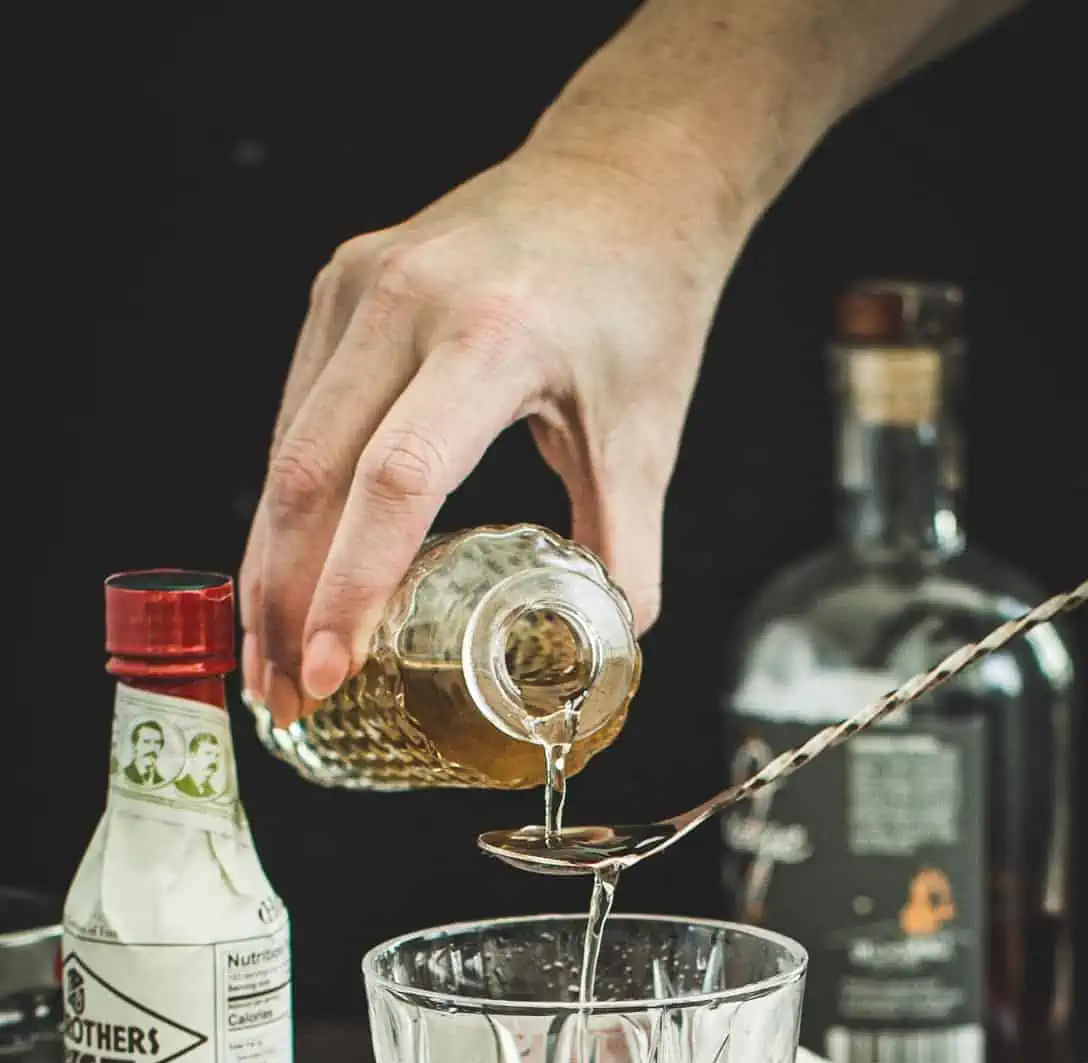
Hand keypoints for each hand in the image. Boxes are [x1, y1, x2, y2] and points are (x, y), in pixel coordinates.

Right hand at [241, 136, 737, 724]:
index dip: (354, 586)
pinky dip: (288, 505)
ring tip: (274, 656)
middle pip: (311, 475)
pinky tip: (288, 571)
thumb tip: (602, 651)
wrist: (622, 174)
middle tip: (285, 693)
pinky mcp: (338, 287)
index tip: (332, 670)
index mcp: (489, 334)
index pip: (397, 482)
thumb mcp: (646, 431)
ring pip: (284, 449)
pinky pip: (297, 414)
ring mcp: (357, 286)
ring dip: (271, 562)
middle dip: (286, 599)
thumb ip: (623, 549)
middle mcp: (404, 299)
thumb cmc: (639, 297)